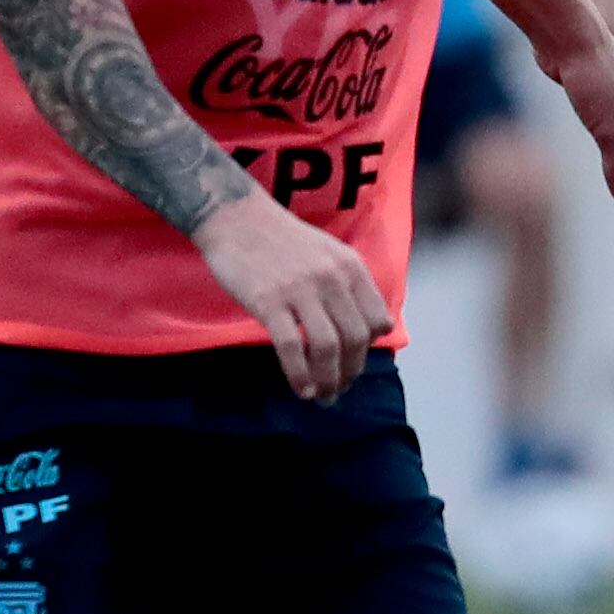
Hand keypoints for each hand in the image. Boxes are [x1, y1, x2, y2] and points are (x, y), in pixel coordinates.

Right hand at [191, 191, 391, 401]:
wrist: (236, 217)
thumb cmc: (282, 240)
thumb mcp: (330, 253)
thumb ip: (352, 286)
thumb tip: (375, 328)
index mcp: (351, 267)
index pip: (377, 320)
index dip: (369, 350)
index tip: (355, 364)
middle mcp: (331, 278)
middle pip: (355, 339)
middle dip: (351, 372)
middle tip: (339, 389)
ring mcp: (300, 290)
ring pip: (327, 347)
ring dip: (329, 380)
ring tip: (323, 396)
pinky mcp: (268, 302)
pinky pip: (291, 348)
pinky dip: (300, 375)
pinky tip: (302, 390)